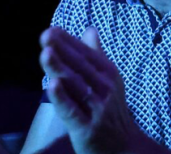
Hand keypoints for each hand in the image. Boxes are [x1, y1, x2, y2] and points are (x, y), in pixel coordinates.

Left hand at [40, 26, 144, 153]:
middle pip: (80, 67)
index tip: (52, 30)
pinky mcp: (87, 128)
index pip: (87, 54)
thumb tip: (89, 29)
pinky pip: (72, 111)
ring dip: (60, 68)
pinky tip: (52, 85)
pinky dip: (63, 98)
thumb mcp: (108, 81)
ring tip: (46, 53)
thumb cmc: (112, 112)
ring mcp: (97, 108)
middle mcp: (105, 88)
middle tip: (46, 35)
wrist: (124, 148)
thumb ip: (96, 56)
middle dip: (63, 50)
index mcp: (109, 75)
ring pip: (76, 85)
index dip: (69, 42)